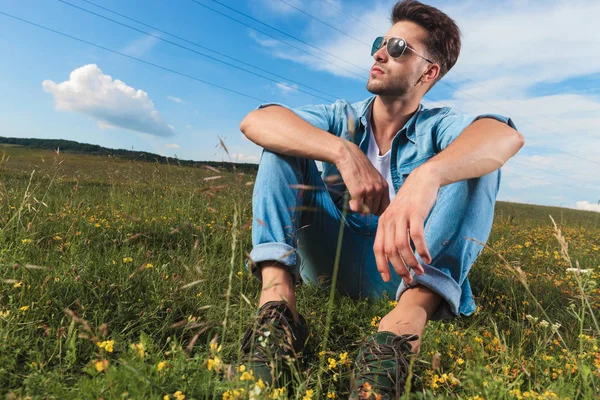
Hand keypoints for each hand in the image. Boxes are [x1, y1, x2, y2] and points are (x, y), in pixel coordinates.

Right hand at [335, 141, 389, 214]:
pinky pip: (357, 208)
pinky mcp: (358, 191)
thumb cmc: (361, 168)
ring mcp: (369, 191)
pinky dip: (353, 207)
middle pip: (374, 210)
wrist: (350, 157)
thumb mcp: (374, 179)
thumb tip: (370, 212)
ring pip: (366, 210)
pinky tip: (351, 200)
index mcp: (384, 186)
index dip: (377, 210)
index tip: (370, 208)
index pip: (385, 207)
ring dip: (359, 208)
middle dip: (367, 209)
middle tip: (360, 202)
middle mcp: (379, 189)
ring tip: (355, 199)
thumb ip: (376, 193)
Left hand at [373, 164, 439, 284]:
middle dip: (399, 268)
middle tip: (409, 278)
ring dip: (411, 262)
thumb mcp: (397, 215)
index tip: (388, 279)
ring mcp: (402, 216)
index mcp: (383, 222)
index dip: (381, 265)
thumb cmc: (411, 200)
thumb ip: (393, 231)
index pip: (378, 248)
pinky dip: (422, 250)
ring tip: (420, 270)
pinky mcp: (415, 213)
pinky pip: (417, 236)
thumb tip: (394, 253)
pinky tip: (428, 258)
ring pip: (402, 246)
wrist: (423, 178)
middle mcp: (389, 220)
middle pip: (390, 251)